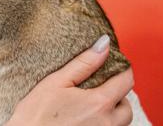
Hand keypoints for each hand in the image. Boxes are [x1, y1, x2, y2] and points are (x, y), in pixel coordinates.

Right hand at [5, 35, 133, 125]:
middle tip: (98, 90)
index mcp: (99, 103)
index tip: (114, 67)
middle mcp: (107, 123)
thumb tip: (104, 44)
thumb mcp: (57, 82)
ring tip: (91, 107)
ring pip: (120, 123)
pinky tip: (85, 120)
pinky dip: (103, 124)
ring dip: (112, 113)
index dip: (122, 70)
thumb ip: (84, 63)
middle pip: (126, 107)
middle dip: (117, 96)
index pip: (126, 82)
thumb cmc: (36, 114)